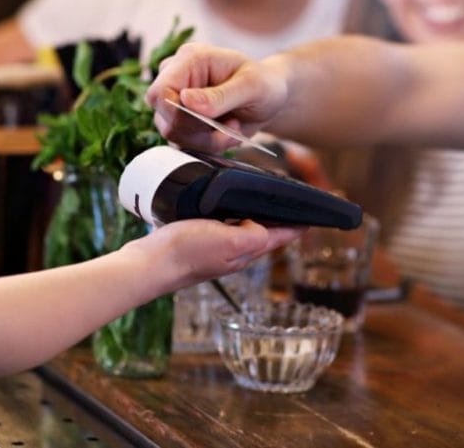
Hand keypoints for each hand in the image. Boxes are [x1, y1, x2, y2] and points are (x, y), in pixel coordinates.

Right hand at [122, 219, 303, 291]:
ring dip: (254, 215)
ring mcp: (216, 249)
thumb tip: (262, 226)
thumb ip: (253, 235)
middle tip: (289, 201)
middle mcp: (235, 253)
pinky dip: (229, 214)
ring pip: (244, 229)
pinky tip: (223, 206)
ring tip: (261, 199)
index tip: (314, 214)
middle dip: (278, 218)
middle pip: (265, 233)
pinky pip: (222, 226)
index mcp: (246, 251)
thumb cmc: (186, 253)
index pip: (281, 236)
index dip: (299, 224)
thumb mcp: (228, 241)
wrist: (149, 265)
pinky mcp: (198, 242)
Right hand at [146, 43, 288, 151]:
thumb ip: (220, 95)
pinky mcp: (183, 119)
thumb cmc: (264, 83)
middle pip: (163, 115)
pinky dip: (208, 145)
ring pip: (173, 133)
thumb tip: (186, 101)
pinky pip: (184, 142)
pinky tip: (227, 134)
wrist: (270, 97)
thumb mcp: (251, 85)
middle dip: (197, 130)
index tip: (207, 120)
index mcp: (190, 59)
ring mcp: (178, 100)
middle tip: (230, 126)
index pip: (160, 91)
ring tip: (233, 128)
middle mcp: (178, 77)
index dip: (177, 113)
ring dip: (206, 140)